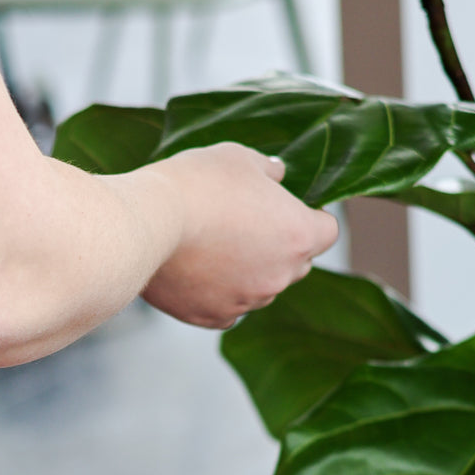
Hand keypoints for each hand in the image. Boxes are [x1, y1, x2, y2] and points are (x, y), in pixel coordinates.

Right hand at [140, 144, 338, 328]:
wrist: (146, 224)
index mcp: (299, 235)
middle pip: (297, 264)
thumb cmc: (196, 185)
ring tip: (210, 244)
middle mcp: (281, 276)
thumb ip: (268, 170)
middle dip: (279, 247)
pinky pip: (227, 307)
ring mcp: (247, 301)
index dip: (310, 218)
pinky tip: (195, 269)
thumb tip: (276, 175)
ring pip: (259, 287)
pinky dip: (217, 292)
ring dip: (246, 270)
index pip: (327, 232)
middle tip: (244, 223)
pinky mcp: (213, 317)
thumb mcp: (238, 157)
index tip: (286, 209)